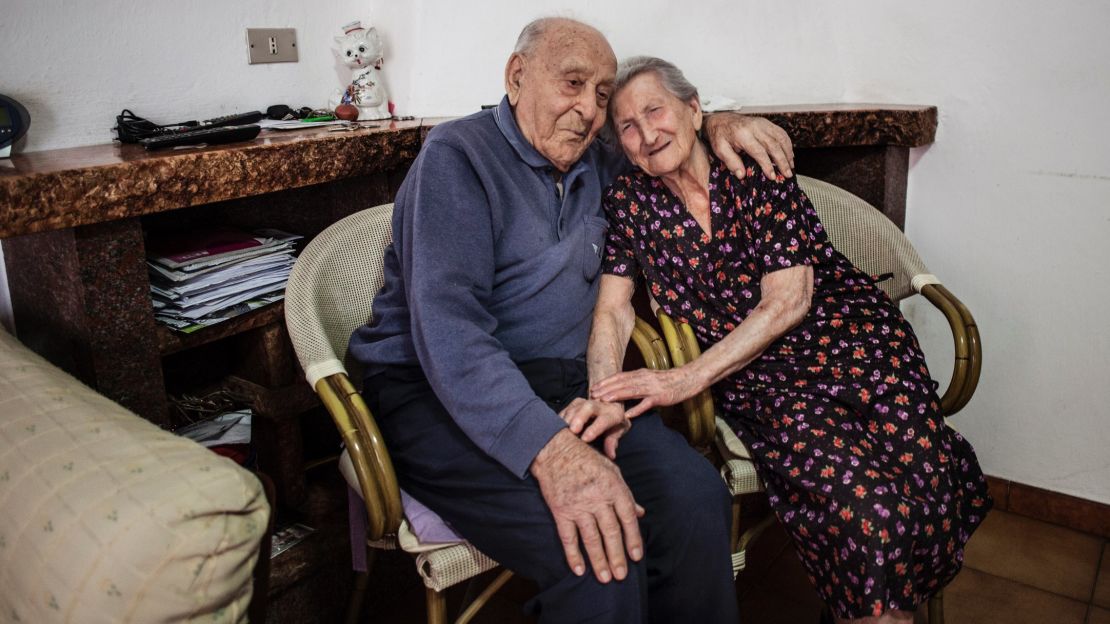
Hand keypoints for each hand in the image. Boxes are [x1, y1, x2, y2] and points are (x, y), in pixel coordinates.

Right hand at [530, 429, 644, 583]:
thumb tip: (640, 513)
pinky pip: (568, 537)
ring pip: (591, 538)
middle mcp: (597, 498)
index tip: (636, 556)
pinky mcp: (560, 511)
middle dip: (617, 556)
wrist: (555, 450)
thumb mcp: (612, 472)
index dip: (633, 539)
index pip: (628, 518)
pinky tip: (579, 569)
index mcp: (613, 487)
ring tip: (604, 578)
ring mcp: (578, 506)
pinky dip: (573, 554)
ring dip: (599, 560)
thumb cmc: (586, 460)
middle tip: (621, 576)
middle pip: (611, 532)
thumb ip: (626, 495)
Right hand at [559, 398, 630, 458]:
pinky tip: (558, 427)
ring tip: (562, 431)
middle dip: (579, 418)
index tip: (585, 439)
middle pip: (588, 407)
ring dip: (568, 418)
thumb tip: (611, 455)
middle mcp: (601, 405)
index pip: (604, 420)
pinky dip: (562, 418)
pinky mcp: (577, 402)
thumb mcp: (618, 431)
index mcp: (613, 413)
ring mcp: (588, 401)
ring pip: (576, 407)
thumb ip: (612, 442)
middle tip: (572, 430)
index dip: (595, 429)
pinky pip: (567, 408)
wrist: (612, 406)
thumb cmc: (615, 423)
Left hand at [590, 367, 706, 418]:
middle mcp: (644, 379)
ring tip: (604, 401)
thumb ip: (636, 381)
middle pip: (622, 383)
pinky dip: (636, 409)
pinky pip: (646, 404)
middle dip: (606, 388)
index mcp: (640, 374)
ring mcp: (652, 388)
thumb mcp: (649, 377)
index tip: (594, 386)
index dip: (606, 382)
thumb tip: (622, 387)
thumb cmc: (668, 380)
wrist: (687, 378)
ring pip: (631, 391)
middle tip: (593, 394)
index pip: (620, 376)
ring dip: (616, 395)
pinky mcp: (660, 397)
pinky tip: (627, 415)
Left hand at [704, 112, 793, 178]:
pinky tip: (789, 154)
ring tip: (791, 167)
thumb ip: (731, 162)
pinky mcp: (766, 122)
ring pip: (780, 138)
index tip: (772, 176)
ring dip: (788, 153)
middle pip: (773, 145)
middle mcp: (755, 127)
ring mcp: (762, 123)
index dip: (767, 165)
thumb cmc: (720, 136)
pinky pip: (781, 133)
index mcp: (743, 135)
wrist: (720, 119)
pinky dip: (787, 144)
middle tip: (787, 174)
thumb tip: (742, 175)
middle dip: (782, 161)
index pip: (759, 152)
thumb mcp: (720, 150)